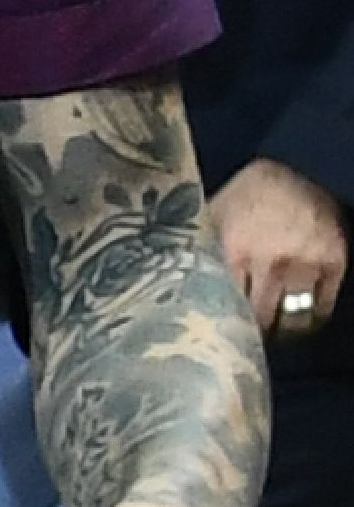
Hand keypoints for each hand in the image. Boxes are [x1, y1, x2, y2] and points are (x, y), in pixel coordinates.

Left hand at [208, 157, 343, 339]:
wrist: (295, 167)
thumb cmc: (243, 197)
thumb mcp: (211, 219)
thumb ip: (198, 253)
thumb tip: (172, 289)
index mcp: (233, 249)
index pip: (223, 303)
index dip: (219, 322)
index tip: (213, 334)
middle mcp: (271, 260)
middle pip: (259, 317)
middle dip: (249, 331)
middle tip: (242, 339)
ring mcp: (306, 263)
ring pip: (292, 319)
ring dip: (280, 331)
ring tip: (267, 337)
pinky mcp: (334, 263)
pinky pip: (321, 308)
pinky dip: (308, 320)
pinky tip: (295, 323)